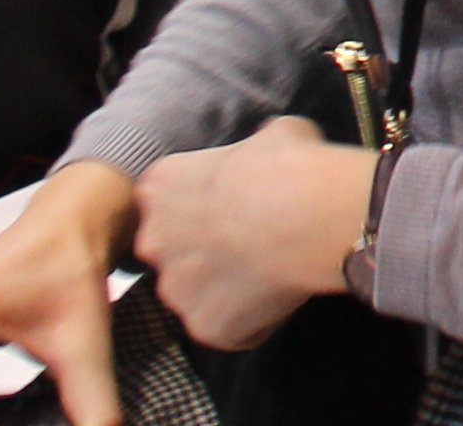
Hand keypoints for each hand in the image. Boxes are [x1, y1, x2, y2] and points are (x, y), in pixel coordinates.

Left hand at [134, 119, 372, 352]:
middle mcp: (152, 241)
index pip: (168, 198)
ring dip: (225, 288)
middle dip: (204, 251)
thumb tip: (263, 152)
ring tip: (270, 273)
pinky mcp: (202, 327)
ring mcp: (174, 289)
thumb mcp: (275, 135)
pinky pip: (226, 327)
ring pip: (196, 294)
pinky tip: (281, 295)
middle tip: (251, 240)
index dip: (205, 202)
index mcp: (160, 186)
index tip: (237, 201)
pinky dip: (250, 318)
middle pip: (173, 251)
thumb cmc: (291, 164)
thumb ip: (252, 150)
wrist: (310, 215)